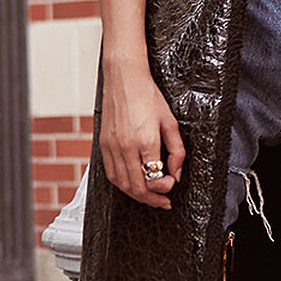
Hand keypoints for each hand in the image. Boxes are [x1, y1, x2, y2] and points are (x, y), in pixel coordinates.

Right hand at [99, 61, 185, 209]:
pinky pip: (111, 173)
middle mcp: (126, 147)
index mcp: (145, 141)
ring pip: (122, 184)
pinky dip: (122, 184)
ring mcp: (112, 147)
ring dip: (137, 195)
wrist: (124, 79)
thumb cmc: (147, 96)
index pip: (154, 179)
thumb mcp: (170, 122)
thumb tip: (177, 172)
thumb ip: (177, 151)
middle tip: (163, 201)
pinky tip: (133, 183)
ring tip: (149, 196)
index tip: (172, 184)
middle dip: (152, 199)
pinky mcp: (103, 145)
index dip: (165, 188)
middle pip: (137, 187)